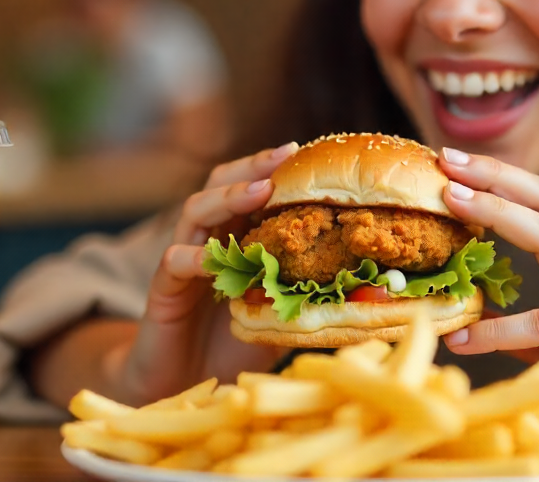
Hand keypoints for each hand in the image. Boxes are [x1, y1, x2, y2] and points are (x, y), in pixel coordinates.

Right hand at [116, 142, 298, 403]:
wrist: (180, 385)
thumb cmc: (233, 346)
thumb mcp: (283, 319)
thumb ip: (314, 301)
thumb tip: (375, 293)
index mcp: (235, 240)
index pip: (250, 190)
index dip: (272, 169)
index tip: (302, 152)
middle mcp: (207, 240)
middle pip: (221, 184)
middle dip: (253, 167)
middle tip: (283, 157)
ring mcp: (182, 261)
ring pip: (196, 211)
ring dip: (228, 198)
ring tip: (258, 192)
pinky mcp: (163, 290)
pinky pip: (174, 262)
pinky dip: (194, 256)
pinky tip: (215, 259)